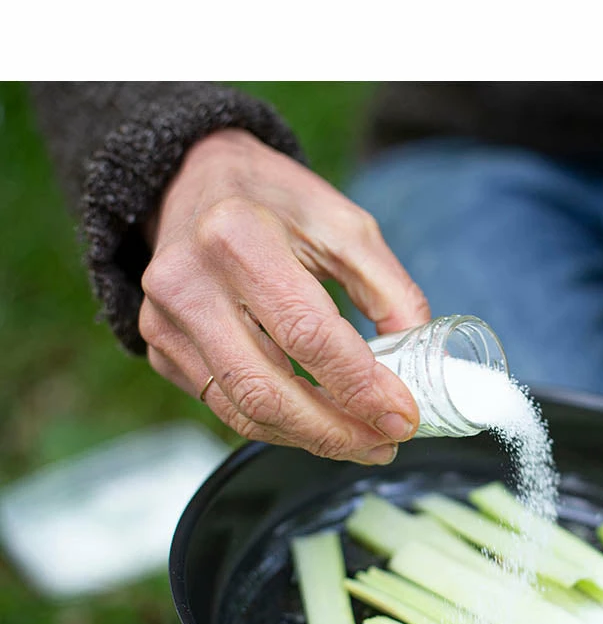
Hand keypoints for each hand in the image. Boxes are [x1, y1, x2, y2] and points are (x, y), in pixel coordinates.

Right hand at [139, 128, 431, 463]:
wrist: (193, 180)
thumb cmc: (277, 201)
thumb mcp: (347, 226)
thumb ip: (391, 291)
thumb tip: (421, 359)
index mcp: (238, 236)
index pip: (307, 335)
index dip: (361, 387)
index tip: (404, 417)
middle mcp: (188, 282)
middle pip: (268, 390)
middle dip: (336, 432)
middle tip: (385, 443)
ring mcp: (165, 320)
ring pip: (243, 411)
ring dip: (311, 439)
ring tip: (362, 442)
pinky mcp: (160, 348)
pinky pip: (225, 406)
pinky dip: (280, 426)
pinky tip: (319, 423)